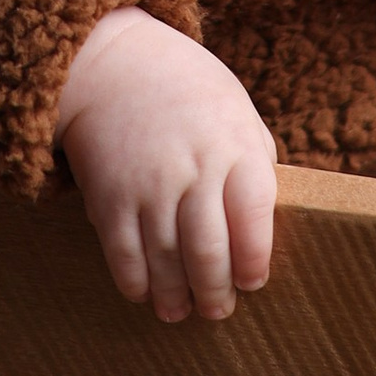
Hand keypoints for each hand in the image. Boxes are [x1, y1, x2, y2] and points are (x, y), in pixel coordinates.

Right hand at [55, 8, 278, 323]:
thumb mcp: (238, 112)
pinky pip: (122, 253)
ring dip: (175, 296)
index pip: (253, 217)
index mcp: (234, 148)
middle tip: (218, 311)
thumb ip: (255, 163)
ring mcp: (148, 184)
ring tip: (181, 311)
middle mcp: (193, 169)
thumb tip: (266, 224)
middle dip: (216, 292)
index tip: (254, 281)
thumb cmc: (189, 93)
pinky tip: (145, 293)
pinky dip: (136, 282)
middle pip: (208, 250)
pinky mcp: (109, 195)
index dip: (255, 259)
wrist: (114, 64)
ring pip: (165, 260)